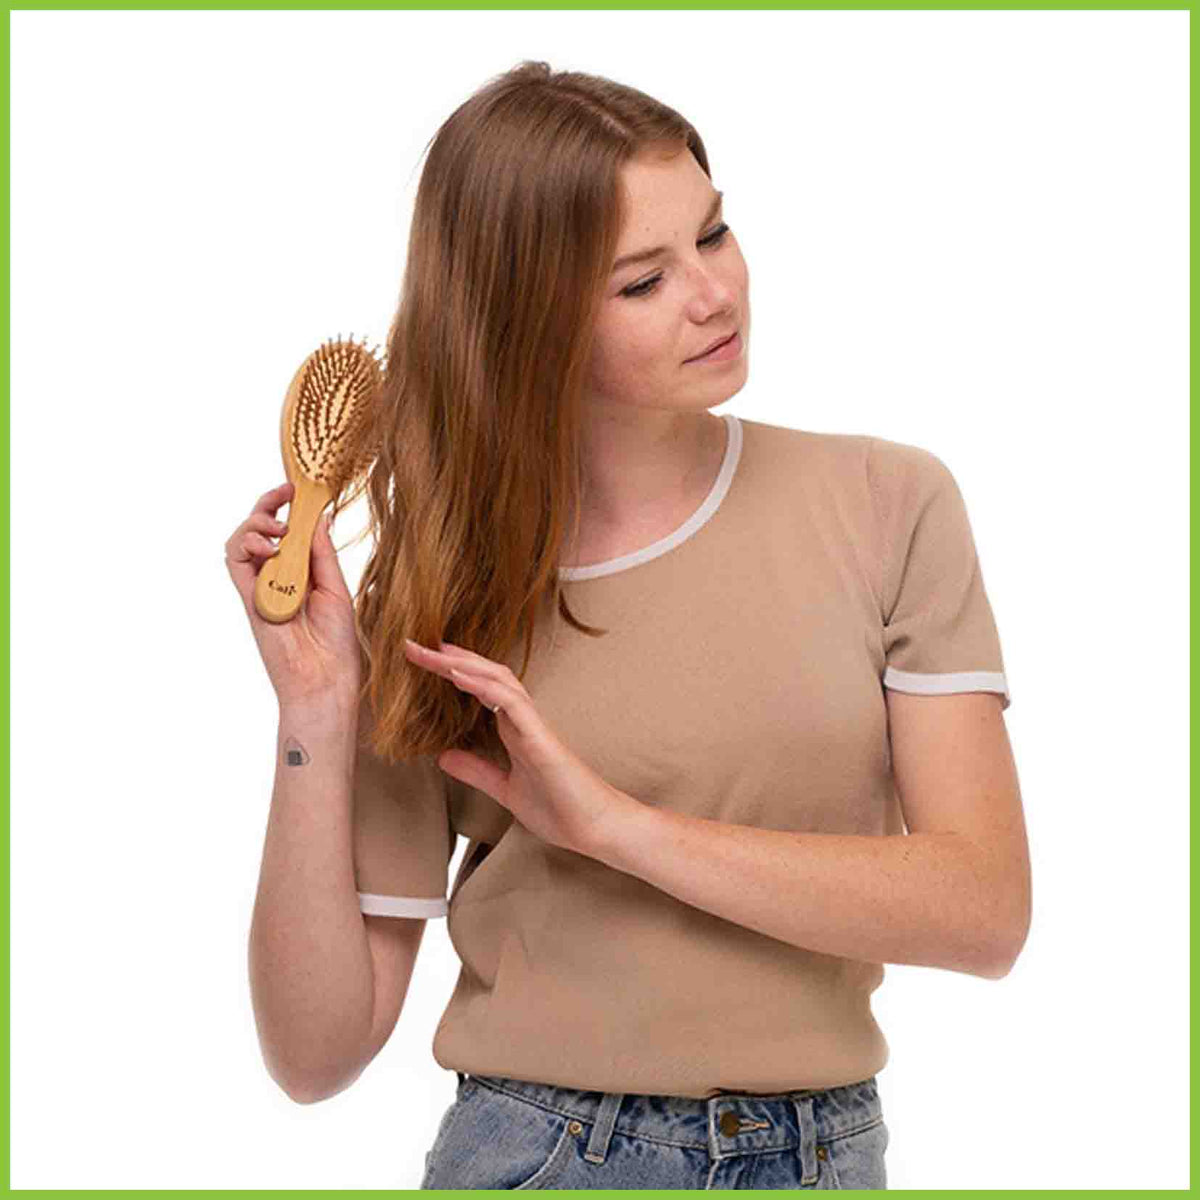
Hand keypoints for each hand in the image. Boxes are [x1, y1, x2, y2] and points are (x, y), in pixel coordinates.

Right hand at [225, 482, 361, 711]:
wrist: (324, 679)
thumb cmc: (336, 642)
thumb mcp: (336, 588)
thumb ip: (322, 554)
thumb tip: (318, 517)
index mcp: (301, 574)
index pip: (288, 532)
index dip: (289, 508)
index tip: (299, 489)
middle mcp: (278, 577)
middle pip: (260, 531)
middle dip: (268, 505)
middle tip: (285, 492)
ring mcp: (261, 587)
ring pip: (241, 542)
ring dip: (256, 524)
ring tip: (278, 528)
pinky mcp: (249, 599)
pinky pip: (235, 563)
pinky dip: (246, 546)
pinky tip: (269, 546)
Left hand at [404, 638, 635, 857]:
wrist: (596, 829)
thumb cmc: (561, 809)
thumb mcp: (504, 789)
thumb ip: (476, 770)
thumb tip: (442, 756)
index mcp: (515, 729)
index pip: (480, 688)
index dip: (452, 672)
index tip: (421, 659)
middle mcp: (523, 720)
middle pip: (484, 675)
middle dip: (449, 659)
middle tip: (412, 644)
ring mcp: (533, 725)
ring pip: (497, 679)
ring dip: (462, 663)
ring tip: (431, 651)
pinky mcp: (541, 738)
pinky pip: (511, 703)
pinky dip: (483, 685)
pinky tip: (459, 676)